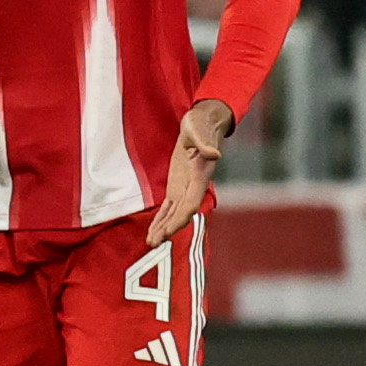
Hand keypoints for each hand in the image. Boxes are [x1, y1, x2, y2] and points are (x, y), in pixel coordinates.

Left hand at [148, 99, 233, 245]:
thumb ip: (205, 143)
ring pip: (174, 213)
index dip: (181, 217)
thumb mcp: (199, 129)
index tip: (170, 230)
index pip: (191, 202)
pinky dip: (161, 219)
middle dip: (168, 228)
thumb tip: (215, 154)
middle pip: (181, 213)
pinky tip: (154, 230)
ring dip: (163, 228)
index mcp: (200, 176)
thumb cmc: (201, 124)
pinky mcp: (177, 185)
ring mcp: (185, 187)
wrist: (203, 123)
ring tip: (151, 242)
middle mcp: (194, 186)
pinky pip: (169, 206)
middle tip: (153, 243)